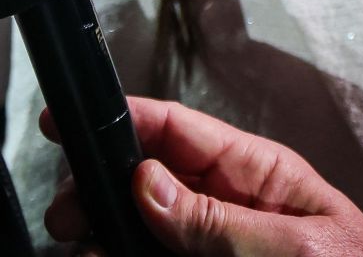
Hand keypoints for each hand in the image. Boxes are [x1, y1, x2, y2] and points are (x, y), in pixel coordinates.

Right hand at [40, 98, 362, 256]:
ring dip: (106, 231)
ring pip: (144, 225)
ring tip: (81, 245)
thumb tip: (147, 183)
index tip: (71, 122)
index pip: (179, 129)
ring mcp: (218, 244)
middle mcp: (231, 205)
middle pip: (147, 179)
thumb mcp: (296, 249)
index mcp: (259, 174)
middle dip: (100, 188)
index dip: (122, 119)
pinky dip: (123, 253)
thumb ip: (219, 219)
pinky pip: (157, 254)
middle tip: (66, 213)